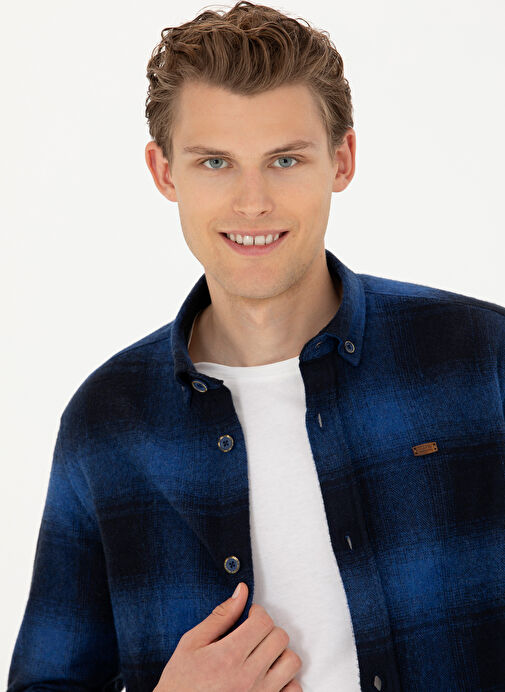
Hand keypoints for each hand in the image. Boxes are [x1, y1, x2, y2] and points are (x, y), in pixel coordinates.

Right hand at [154, 582, 301, 690]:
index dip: (257, 613)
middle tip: (253, 634)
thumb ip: (220, 616)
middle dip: (268, 629)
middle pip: (280, 638)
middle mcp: (248, 677)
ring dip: (280, 653)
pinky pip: (294, 690)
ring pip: (291, 662)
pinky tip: (269, 676)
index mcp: (229, 656)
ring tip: (262, 654)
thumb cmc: (180, 680)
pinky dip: (286, 680)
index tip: (248, 617)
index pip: (263, 622)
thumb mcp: (192, 643)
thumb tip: (242, 591)